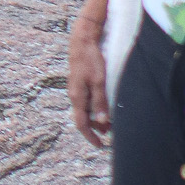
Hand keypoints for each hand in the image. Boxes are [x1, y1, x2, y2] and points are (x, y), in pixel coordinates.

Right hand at [68, 9, 110, 146]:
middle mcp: (74, 94)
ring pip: (85, 109)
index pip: (81, 123)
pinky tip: (103, 104)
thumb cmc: (91, 59)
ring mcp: (76, 88)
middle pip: (83, 118)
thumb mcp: (98, 82)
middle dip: (96, 128)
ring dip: (96, 117)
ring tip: (110, 120)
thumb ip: (100, 103)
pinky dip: (94, 107)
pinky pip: (86, 100)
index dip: (90, 136)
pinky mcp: (79, 82)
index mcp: (77, 97)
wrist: (82, 39)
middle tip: (111, 133)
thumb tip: (101, 123)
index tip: (100, 145)